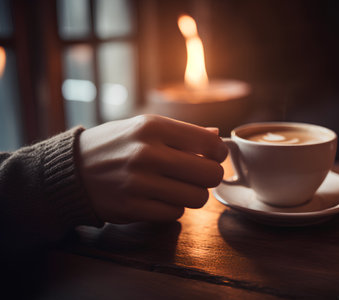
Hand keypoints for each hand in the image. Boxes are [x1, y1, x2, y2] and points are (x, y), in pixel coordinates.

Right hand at [77, 115, 227, 222]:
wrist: (72, 170)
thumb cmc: (115, 145)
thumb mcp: (144, 126)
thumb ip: (182, 132)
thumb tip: (217, 135)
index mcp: (154, 127)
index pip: (210, 143)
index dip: (218, 153)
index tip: (213, 156)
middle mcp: (148, 153)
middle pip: (210, 174)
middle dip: (210, 177)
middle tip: (198, 175)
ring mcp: (140, 183)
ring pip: (197, 198)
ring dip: (193, 194)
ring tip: (179, 187)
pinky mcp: (133, 207)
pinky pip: (176, 213)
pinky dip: (173, 207)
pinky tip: (161, 197)